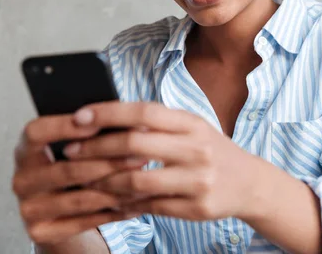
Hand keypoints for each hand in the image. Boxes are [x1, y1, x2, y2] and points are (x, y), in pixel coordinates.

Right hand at [12, 111, 144, 244]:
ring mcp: (29, 208)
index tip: (97, 124)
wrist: (60, 214)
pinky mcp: (42, 232)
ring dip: (117, 191)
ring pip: (80, 199)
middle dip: (110, 163)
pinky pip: (85, 222)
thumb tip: (134, 123)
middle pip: (67, 169)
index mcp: (26, 150)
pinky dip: (114, 213)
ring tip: (144, 183)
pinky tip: (136, 205)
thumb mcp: (77, 150)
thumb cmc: (74, 170)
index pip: (36, 132)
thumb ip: (94, 135)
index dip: (65, 127)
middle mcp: (22, 179)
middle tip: (141, 157)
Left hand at [63, 102, 260, 221]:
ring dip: (105, 181)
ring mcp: (198, 180)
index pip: (145, 112)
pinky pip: (150, 206)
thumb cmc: (213, 151)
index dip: (108, 113)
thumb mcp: (193, 128)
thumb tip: (107, 120)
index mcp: (193, 124)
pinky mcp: (196, 208)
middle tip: (71, 150)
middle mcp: (197, 149)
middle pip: (135, 144)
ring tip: (87, 179)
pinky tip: (113, 198)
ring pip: (137, 181)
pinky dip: (126, 202)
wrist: (250, 183)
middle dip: (95, 147)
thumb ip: (159, 123)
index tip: (79, 117)